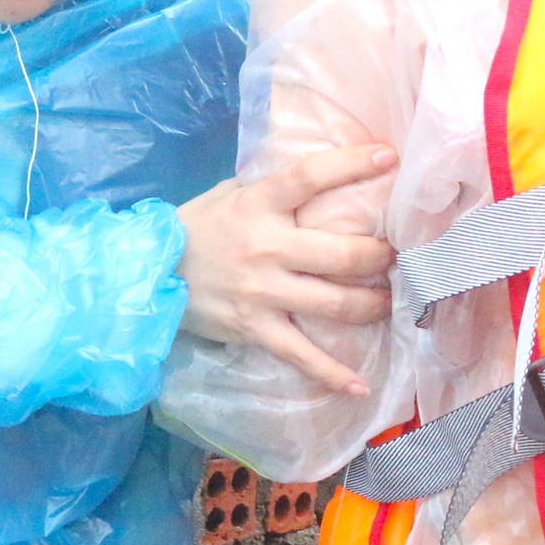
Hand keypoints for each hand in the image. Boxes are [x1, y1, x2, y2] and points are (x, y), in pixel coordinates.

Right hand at [178, 144, 397, 395]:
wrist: (147, 274)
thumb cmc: (194, 229)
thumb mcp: (227, 195)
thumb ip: (269, 189)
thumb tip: (317, 178)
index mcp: (258, 205)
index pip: (309, 176)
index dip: (351, 163)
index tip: (389, 157)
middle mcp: (266, 248)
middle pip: (341, 253)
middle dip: (381, 256)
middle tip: (397, 256)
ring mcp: (262, 292)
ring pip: (334, 304)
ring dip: (372, 305)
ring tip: (389, 301)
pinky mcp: (255, 329)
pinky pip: (301, 356)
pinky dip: (332, 374)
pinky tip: (360, 388)